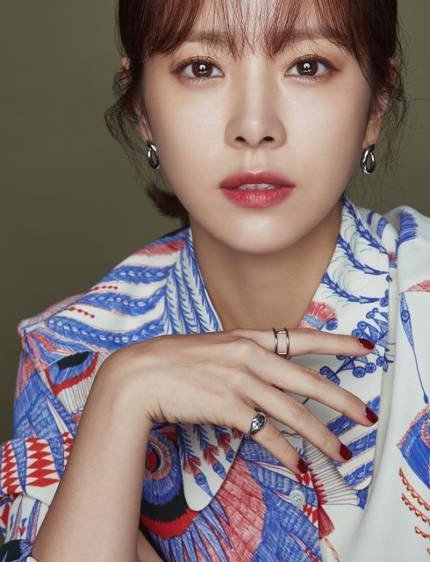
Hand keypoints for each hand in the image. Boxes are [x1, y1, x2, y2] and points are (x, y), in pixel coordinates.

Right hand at [104, 328, 376, 475]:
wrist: (138, 374)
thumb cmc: (172, 360)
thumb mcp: (214, 346)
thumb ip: (243, 354)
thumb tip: (268, 370)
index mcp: (248, 337)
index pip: (302, 337)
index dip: (336, 343)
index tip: (363, 347)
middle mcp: (249, 355)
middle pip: (307, 380)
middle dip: (341, 400)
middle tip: (366, 416)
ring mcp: (240, 380)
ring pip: (292, 411)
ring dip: (320, 436)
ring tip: (340, 452)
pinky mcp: (228, 406)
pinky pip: (266, 433)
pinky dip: (285, 451)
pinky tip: (297, 465)